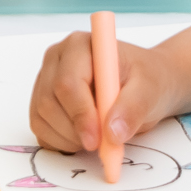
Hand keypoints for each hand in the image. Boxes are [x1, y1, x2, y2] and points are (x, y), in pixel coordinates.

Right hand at [29, 32, 182, 160]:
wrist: (143, 86)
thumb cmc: (146, 79)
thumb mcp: (150, 89)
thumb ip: (133, 108)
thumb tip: (112, 132)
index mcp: (79, 46)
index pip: (67, 83)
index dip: (80, 114)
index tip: (98, 139)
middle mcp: (56, 61)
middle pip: (49, 103)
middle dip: (76, 131)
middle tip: (103, 143)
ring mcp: (45, 82)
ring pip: (42, 119)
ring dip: (70, 139)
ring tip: (100, 135)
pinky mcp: (42, 104)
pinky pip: (41, 130)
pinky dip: (61, 143)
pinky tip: (83, 137)